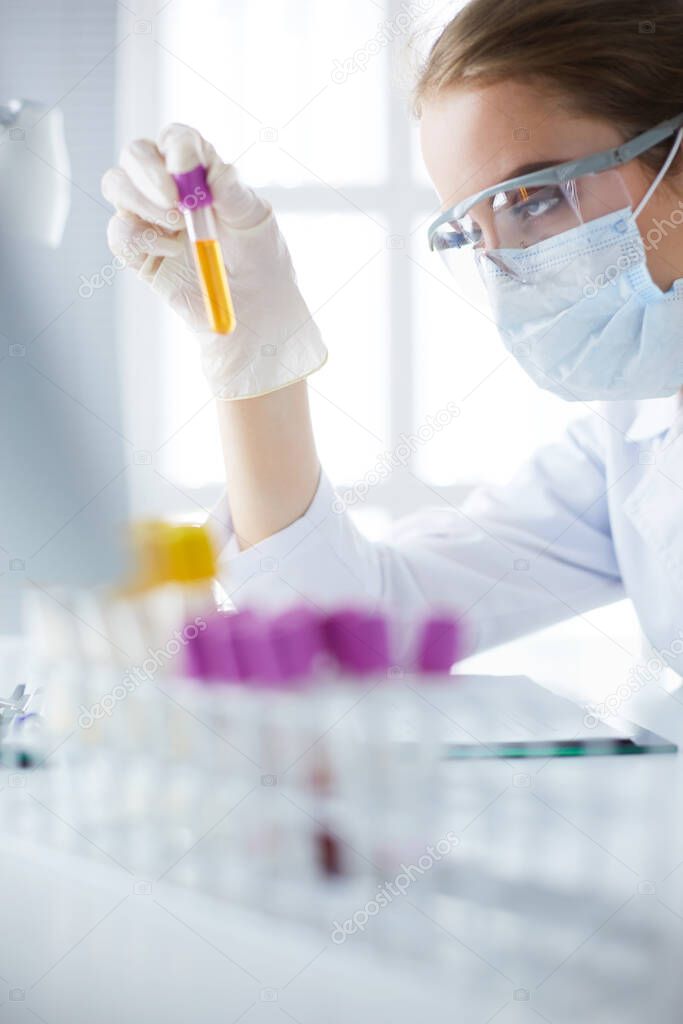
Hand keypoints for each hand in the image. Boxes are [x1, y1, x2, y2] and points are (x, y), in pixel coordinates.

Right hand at [101, 123, 326, 398]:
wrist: (254, 314)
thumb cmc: (262, 262)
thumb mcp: (257, 223)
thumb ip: (234, 193)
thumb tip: (213, 171)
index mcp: (202, 172)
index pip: (176, 139)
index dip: (176, 147)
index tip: (186, 169)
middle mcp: (170, 189)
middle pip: (136, 154)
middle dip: (147, 171)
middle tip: (174, 202)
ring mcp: (150, 220)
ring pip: (116, 185)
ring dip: (141, 202)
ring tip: (177, 229)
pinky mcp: (139, 253)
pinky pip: (119, 234)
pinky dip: (138, 238)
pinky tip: (171, 252)